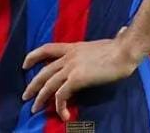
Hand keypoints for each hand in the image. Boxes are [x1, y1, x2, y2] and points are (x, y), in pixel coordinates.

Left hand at [22, 29, 139, 120]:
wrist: (124, 51)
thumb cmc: (121, 47)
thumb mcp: (106, 43)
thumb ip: (105, 43)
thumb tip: (121, 33)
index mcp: (73, 47)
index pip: (47, 49)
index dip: (33, 56)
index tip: (25, 64)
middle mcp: (68, 57)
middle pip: (43, 71)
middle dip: (33, 85)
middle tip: (26, 95)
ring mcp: (71, 67)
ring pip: (48, 84)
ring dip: (40, 98)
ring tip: (35, 109)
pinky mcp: (77, 79)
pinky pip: (62, 95)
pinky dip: (60, 107)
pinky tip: (64, 115)